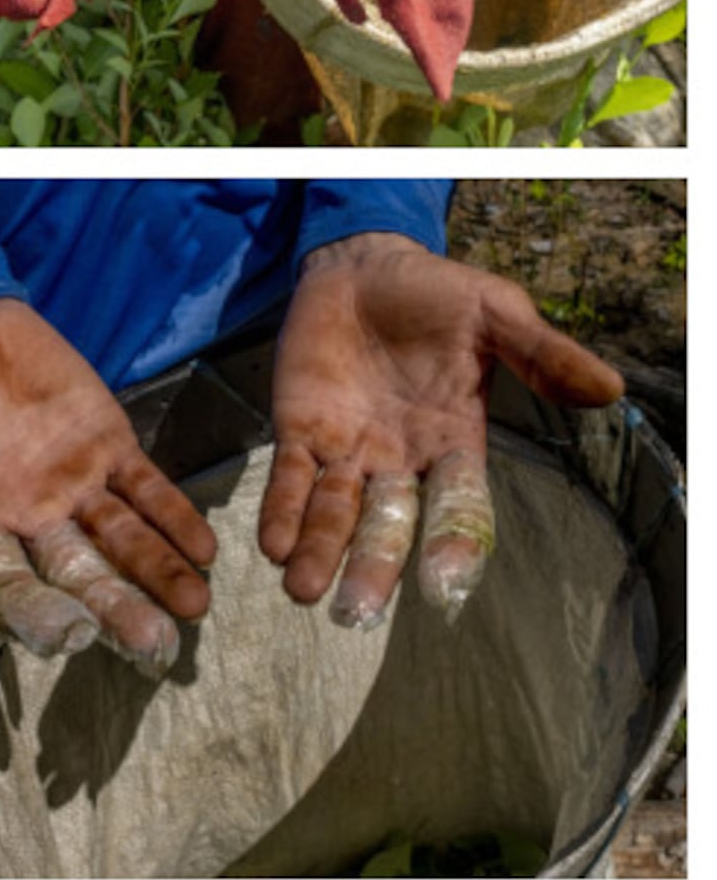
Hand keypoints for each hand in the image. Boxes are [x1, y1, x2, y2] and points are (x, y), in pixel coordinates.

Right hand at [0, 299, 214, 677]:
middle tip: (152, 645)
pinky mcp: (107, 445)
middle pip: (75, 577)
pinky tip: (204, 547)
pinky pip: (145, 489)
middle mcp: (27, 518)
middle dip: (113, 610)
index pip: (4, 585)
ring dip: (157, 573)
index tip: (66, 638)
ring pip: (119, 542)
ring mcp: (72, 486)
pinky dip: (173, 516)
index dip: (34, 613)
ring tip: (194, 606)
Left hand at [266, 232, 623, 627]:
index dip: (453, 540)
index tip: (445, 583)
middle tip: (355, 614)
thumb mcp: (497, 315)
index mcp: (454, 441)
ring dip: (318, 550)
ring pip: (334, 511)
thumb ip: (542, 354)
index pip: (458, 502)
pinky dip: (279, 508)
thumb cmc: (438, 295)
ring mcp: (348, 448)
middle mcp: (400, 459)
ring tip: (301, 591)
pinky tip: (270, 543)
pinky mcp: (299, 428)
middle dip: (372, 567)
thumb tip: (609, 389)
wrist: (362, 265)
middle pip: (388, 524)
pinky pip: (287, 476)